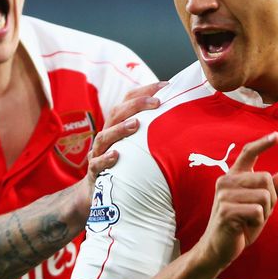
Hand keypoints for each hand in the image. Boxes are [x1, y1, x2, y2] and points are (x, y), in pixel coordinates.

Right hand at [69, 81, 165, 222]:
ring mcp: (98, 153)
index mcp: (116, 125)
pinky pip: (97, 163)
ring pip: (104, 136)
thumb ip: (151, 132)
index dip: (145, 91)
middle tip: (156, 102)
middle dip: (136, 105)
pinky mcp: (94, 172)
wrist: (97, 193)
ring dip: (120, 129)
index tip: (166, 85)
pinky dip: (106, 158)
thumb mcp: (136, 146)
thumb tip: (183, 118)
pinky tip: (116, 155)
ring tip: (135, 124)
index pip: (127, 101)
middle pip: (116, 114)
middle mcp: (106, 135)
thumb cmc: (124, 165)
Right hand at [192, 132, 277, 271]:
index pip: (248, 154)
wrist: (218, 249)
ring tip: (249, 221)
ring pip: (264, 196)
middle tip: (257, 214)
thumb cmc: (239, 226)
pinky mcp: (226, 211)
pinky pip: (258, 211)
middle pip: (266, 179)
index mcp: (233, 177)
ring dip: (264, 213)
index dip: (262, 144)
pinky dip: (257, 222)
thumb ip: (272, 191)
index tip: (276, 136)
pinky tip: (244, 227)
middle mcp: (226, 182)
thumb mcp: (260, 207)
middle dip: (271, 199)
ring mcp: (224, 196)